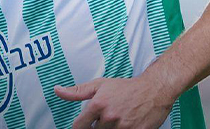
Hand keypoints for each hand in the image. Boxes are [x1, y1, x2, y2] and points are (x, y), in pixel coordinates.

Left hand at [54, 75, 174, 128]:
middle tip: (107, 118)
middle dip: (98, 127)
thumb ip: (77, 91)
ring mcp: (122, 127)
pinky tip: (125, 124)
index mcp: (98, 104)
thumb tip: (57, 90)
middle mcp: (109, 117)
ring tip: (116, 120)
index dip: (80, 127)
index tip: (84, 125)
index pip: (79, 126)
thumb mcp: (99, 85)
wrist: (152, 90)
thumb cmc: (125, 87)